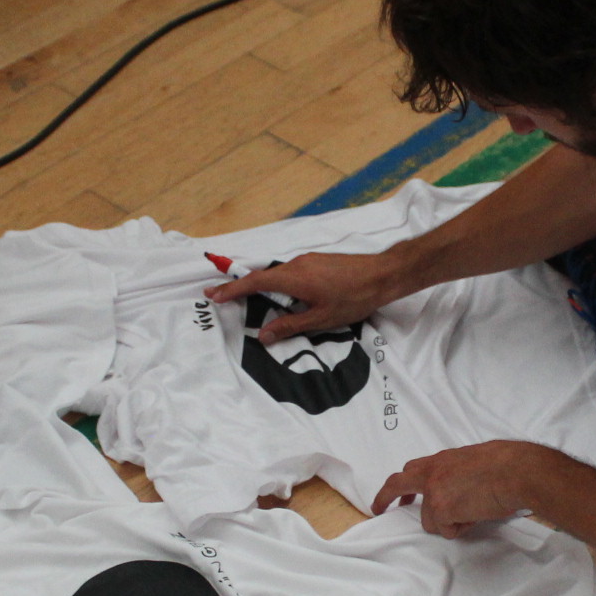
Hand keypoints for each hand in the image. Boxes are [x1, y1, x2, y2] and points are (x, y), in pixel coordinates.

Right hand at [205, 249, 411, 342]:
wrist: (383, 275)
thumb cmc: (353, 298)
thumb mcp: (320, 319)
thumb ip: (290, 325)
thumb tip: (263, 335)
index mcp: (293, 278)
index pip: (254, 282)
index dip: (231, 289)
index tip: (212, 294)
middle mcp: (296, 264)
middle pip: (262, 276)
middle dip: (241, 287)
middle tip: (221, 297)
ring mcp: (307, 260)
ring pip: (278, 274)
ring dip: (262, 286)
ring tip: (250, 300)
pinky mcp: (317, 261)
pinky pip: (291, 272)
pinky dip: (279, 283)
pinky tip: (284, 297)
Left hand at [371, 442, 550, 537]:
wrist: (516, 471)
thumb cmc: (508, 464)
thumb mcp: (477, 460)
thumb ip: (460, 472)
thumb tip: (466, 487)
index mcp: (442, 459)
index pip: (413, 468)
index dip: (404, 482)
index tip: (401, 495)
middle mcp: (433, 473)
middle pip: (397, 483)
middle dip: (385, 497)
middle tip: (379, 509)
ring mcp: (434, 492)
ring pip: (431, 521)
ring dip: (450, 522)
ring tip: (475, 512)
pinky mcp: (440, 510)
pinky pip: (447, 530)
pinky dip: (462, 529)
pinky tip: (476, 516)